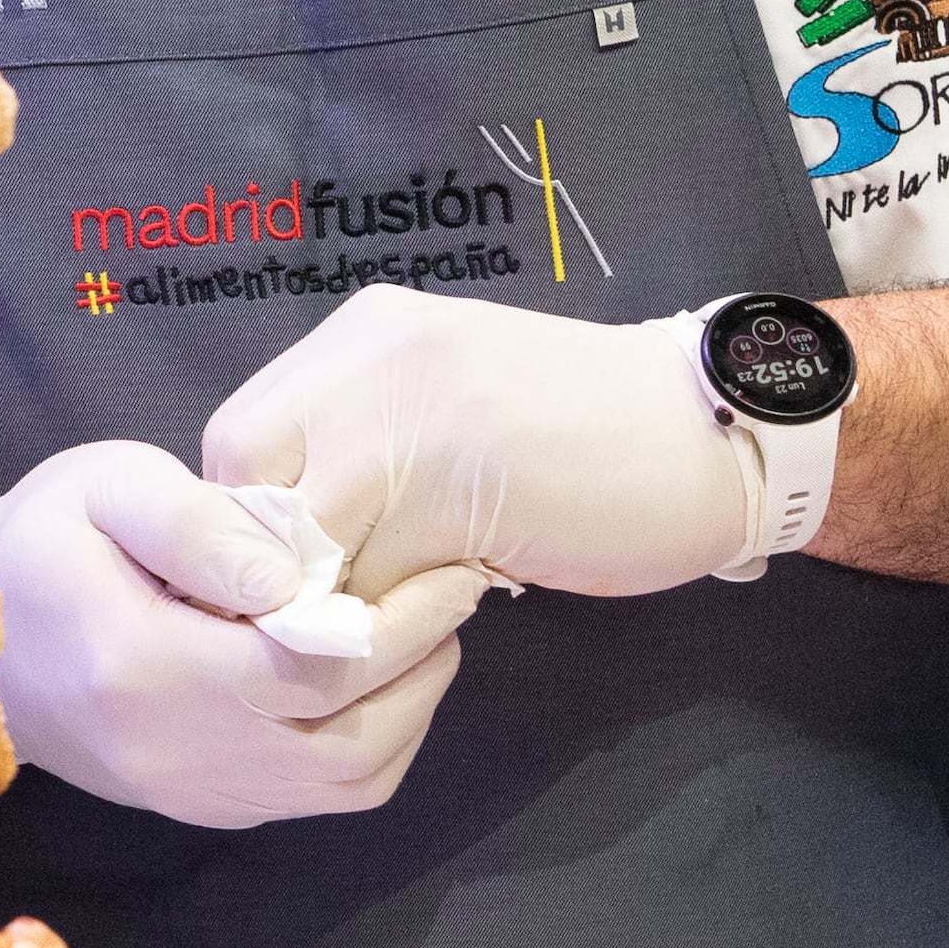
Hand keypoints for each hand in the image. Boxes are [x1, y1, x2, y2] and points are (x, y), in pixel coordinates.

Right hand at [0, 440, 490, 829]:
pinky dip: (369, 744)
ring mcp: (190, 789)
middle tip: (454, 596)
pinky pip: (315, 796)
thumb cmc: (42, 541)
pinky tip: (369, 678)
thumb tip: (297, 571)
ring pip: (347, 781)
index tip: (451, 568)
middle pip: (351, 738)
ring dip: (408, 712)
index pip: (314, 667)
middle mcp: (176, 750)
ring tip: (421, 635)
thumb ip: (201, 523)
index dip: (402, 623)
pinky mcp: (199, 804)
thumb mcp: (106, 488)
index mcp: (149, 666)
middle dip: (423, 666)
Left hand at [205, 286, 765, 600]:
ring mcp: (410, 410)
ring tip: (421, 590)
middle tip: (352, 596)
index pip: (236, 445)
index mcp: (363, 337)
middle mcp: (370, 356)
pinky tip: (467, 588)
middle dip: (284, 568)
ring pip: (308, 546)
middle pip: (250, 494)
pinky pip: (378, 579)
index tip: (305, 574)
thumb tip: (274, 565)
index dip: (254, 528)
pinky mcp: (455, 479)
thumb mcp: (442, 419)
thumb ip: (356, 462)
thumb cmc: (578, 444)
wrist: (712, 432)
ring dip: (346, 598)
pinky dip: (404, 611)